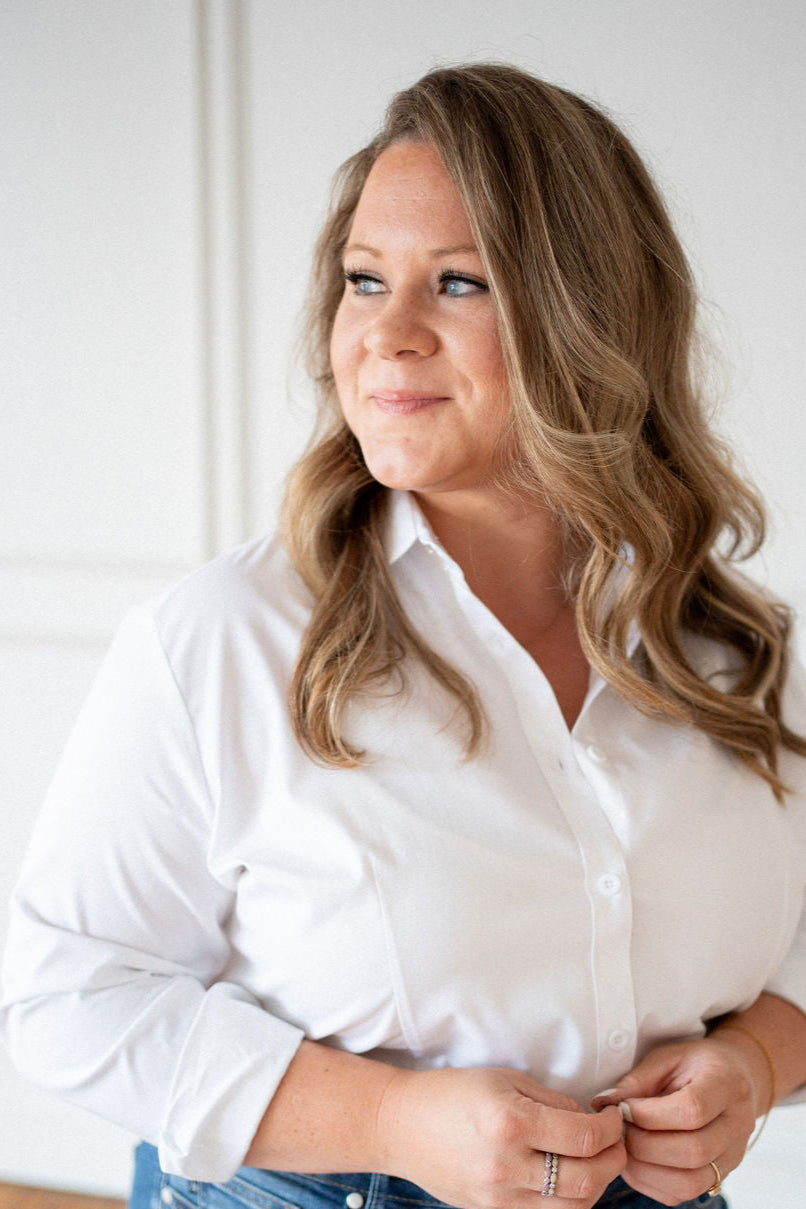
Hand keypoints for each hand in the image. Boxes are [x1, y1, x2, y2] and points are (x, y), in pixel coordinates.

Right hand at [377, 1066, 625, 1208]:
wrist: (400, 1124)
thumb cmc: (452, 1093)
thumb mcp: (504, 1080)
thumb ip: (551, 1101)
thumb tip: (590, 1120)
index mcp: (510, 1122)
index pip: (584, 1138)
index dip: (611, 1129)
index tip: (614, 1118)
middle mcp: (507, 1165)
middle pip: (587, 1180)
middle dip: (614, 1159)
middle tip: (616, 1141)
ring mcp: (498, 1197)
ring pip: (573, 1207)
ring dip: (597, 1185)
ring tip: (596, 1161)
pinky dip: (569, 1201)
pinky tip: (570, 1179)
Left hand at [593, 1034, 763, 1205]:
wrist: (733, 1077)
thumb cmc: (694, 1064)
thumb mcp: (665, 1057)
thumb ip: (636, 1080)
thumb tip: (602, 1104)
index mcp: (726, 1085)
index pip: (692, 1111)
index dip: (649, 1115)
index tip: (624, 1108)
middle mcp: (737, 1126)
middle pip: (692, 1152)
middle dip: (644, 1144)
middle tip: (620, 1130)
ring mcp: (732, 1156)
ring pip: (690, 1183)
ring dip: (646, 1169)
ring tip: (625, 1147)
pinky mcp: (721, 1176)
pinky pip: (684, 1195)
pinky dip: (652, 1183)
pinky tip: (635, 1162)